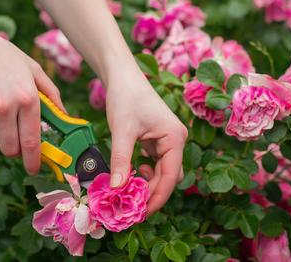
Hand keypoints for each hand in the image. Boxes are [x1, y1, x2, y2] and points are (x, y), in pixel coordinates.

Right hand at [0, 23, 63, 174]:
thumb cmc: (4, 57)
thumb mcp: (34, 70)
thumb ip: (52, 95)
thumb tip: (65, 117)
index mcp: (27, 98)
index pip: (31, 142)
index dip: (34, 160)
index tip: (35, 168)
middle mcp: (5, 107)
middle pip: (10, 149)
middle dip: (14, 149)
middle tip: (15, 136)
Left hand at [104, 69, 187, 214]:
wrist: (122, 75)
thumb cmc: (125, 97)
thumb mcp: (121, 131)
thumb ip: (120, 161)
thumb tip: (115, 189)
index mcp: (174, 138)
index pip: (170, 177)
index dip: (156, 198)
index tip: (140, 214)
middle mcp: (175, 141)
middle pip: (168, 178)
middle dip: (150, 193)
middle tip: (129, 208)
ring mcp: (167, 141)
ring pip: (161, 172)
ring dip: (147, 184)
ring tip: (128, 193)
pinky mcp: (157, 140)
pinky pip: (154, 163)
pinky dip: (143, 173)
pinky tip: (130, 174)